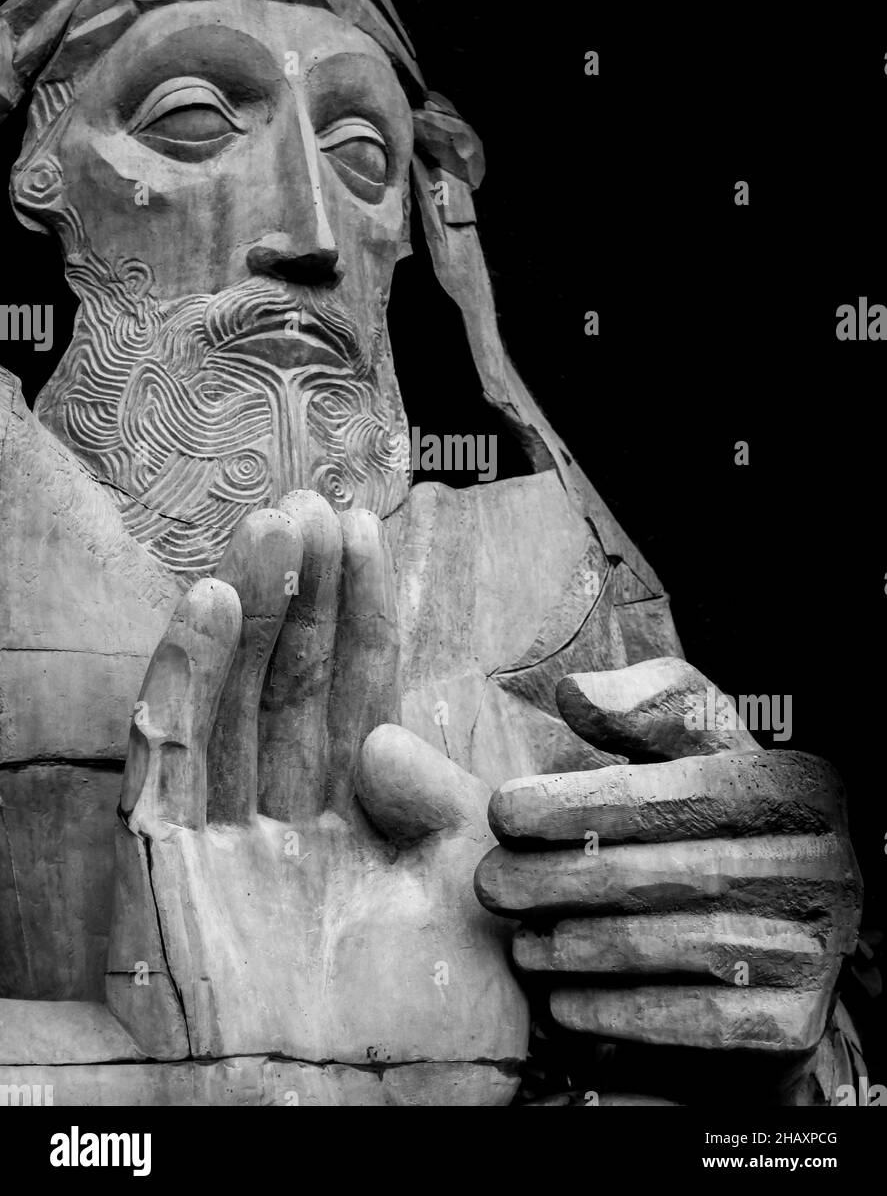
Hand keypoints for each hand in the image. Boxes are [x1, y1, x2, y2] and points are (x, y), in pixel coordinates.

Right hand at [106, 491, 527, 1105]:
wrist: (338, 1137)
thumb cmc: (417, 1047)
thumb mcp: (469, 905)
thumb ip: (446, 808)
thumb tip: (387, 739)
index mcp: (364, 833)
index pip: (360, 699)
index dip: (363, 619)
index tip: (371, 536)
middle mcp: (290, 824)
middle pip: (293, 686)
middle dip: (309, 596)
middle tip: (318, 507)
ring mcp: (223, 841)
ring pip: (233, 700)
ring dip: (254, 609)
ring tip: (276, 526)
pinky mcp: (161, 864)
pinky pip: (168, 754)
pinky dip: (184, 674)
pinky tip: (214, 601)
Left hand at [475, 657, 860, 1061]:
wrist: (788, 926)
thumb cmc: (722, 811)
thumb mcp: (700, 743)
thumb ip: (646, 707)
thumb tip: (575, 693)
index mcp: (797, 785)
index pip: (674, 793)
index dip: (578, 801)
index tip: (501, 811)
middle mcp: (820, 863)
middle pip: (664, 873)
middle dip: (559, 878)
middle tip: (490, 885)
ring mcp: (812, 946)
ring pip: (669, 947)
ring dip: (575, 948)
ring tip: (518, 942)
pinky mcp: (794, 1019)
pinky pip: (693, 1022)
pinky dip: (618, 1014)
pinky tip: (561, 1002)